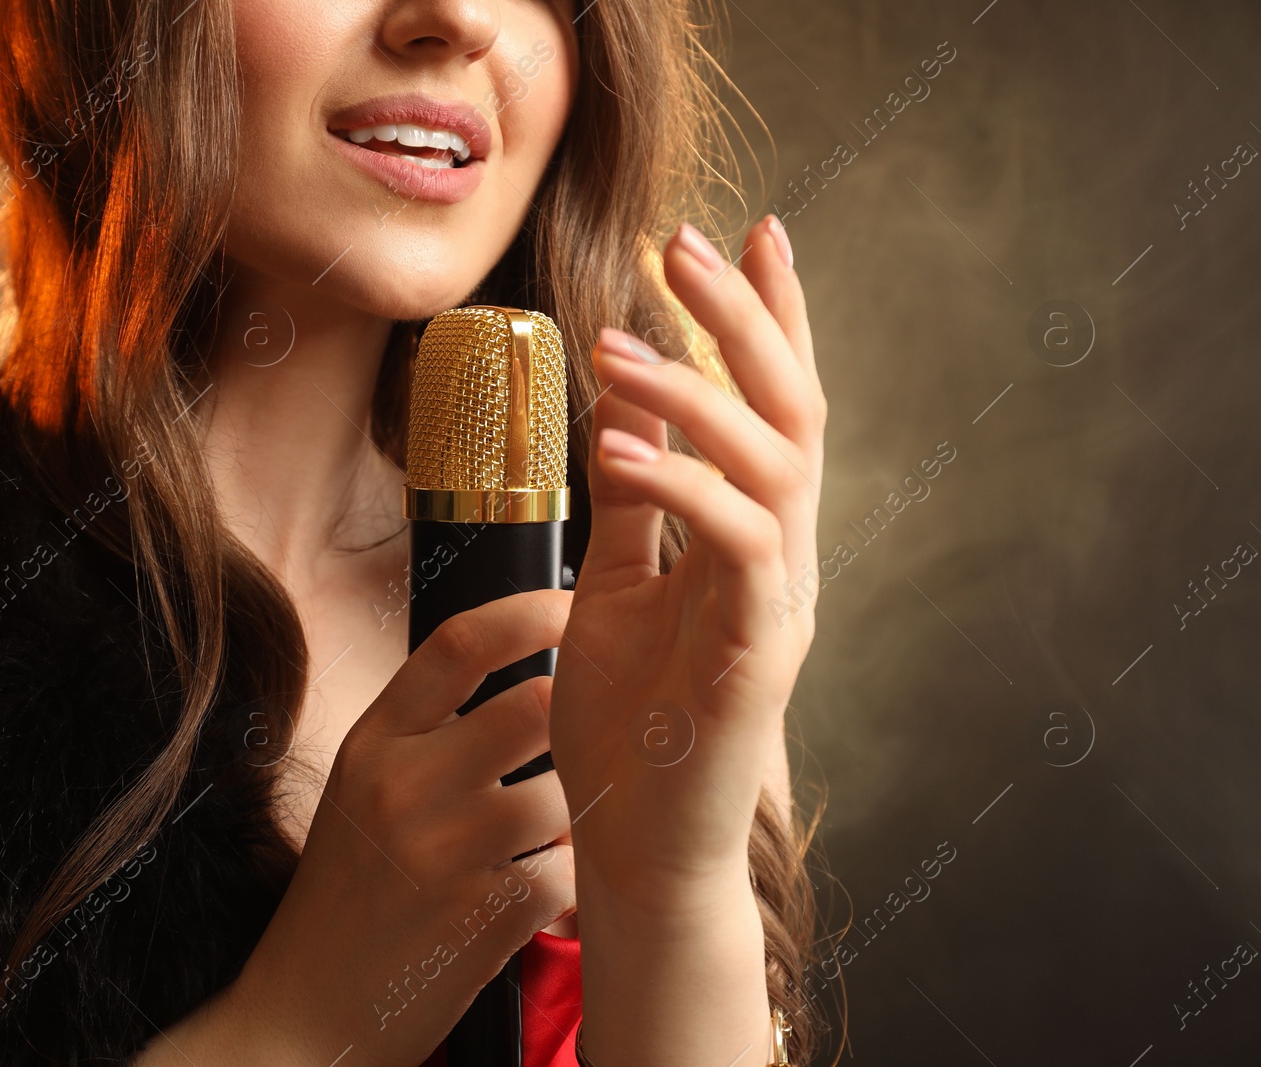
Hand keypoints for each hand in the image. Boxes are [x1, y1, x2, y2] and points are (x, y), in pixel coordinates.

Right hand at [229, 589, 577, 1066]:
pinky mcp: (481, 916)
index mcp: (372, 743)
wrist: (304, 1017)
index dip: (527, 612)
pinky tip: (548, 896)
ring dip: (579, 816)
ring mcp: (442, 850)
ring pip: (564, 794)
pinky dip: (572, 884)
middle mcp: (403, 784)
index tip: (571, 607)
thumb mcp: (360, 796)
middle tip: (593, 744)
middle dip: (577, 725)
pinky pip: (568, 872)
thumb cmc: (345, 901)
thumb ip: (422, 738)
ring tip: (560, 839)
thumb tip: (516, 687)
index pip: (457, 644)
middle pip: (534, 707)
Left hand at [551, 214, 823, 910]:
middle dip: (744, 320)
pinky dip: (682, 486)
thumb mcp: (616, 589)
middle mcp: (782, 559)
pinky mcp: (758, 654)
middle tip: (685, 242)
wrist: (634, 844)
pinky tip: (619, 445)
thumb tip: (625, 402)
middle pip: (791, 412)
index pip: (771, 408)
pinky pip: (735, 546)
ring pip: (773, 465)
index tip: (747, 232)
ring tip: (622, 340)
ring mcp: (778, 605)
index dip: (768, 319)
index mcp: (752, 539)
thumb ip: (630, 501)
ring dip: (697, 393)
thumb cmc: (628, 723)